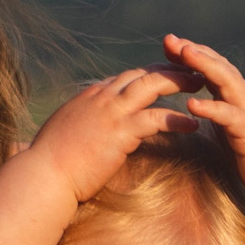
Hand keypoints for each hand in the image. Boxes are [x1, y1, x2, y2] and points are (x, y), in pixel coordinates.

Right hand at [21, 66, 197, 205]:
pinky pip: (156, 118)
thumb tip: (84, 130)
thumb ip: (81, 125)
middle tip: (192, 71)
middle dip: (169, 69)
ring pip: (152, 85)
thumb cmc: (49, 163)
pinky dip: (178, 118)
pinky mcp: (119, 132)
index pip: (125, 77)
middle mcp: (101, 97)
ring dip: (178, 81)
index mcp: (90, 97)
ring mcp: (110, 112)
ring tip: (201, 84)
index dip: (149, 73)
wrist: (43, 176)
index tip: (168, 73)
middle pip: (142, 73)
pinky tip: (194, 124)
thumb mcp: (65, 134)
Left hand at [157, 36, 244, 213]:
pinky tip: (192, 104)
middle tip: (170, 39)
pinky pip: (232, 117)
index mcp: (237, 103)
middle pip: (220, 67)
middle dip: (195, 51)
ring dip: (205, 66)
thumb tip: (195, 115)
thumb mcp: (234, 137)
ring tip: (183, 54)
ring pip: (228, 82)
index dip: (192, 55)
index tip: (168, 45)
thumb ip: (219, 121)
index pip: (213, 70)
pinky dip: (213, 108)